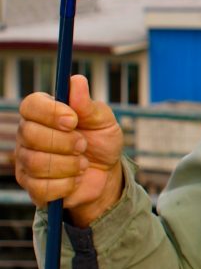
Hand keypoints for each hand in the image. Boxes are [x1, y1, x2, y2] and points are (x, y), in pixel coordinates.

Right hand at [15, 75, 124, 226]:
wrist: (106, 174)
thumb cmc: (101, 141)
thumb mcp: (103, 121)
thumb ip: (88, 105)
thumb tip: (76, 81)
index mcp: (44, 113)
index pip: (30, 105)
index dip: (50, 112)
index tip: (73, 120)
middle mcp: (28, 135)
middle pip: (30, 134)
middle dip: (65, 142)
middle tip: (83, 145)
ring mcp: (26, 161)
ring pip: (37, 162)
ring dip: (69, 164)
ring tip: (83, 163)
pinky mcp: (31, 186)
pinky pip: (43, 187)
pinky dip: (67, 184)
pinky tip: (75, 179)